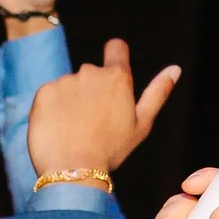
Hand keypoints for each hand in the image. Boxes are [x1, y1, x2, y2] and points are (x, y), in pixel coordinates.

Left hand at [28, 37, 179, 180]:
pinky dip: (51, 108)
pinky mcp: (43, 92)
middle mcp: (90, 72)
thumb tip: (175, 69)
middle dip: (91, 90)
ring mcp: (65, 82)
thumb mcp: (142, 124)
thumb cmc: (110, 151)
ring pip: (68, 86)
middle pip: (90, 73)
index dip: (115, 54)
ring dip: (70, 100)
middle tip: (91, 121)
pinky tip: (57, 128)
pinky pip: (48, 95)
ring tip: (73, 128)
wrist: (72, 170)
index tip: (111, 70)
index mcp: (117, 77)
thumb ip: (157, 93)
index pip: (116, 48)